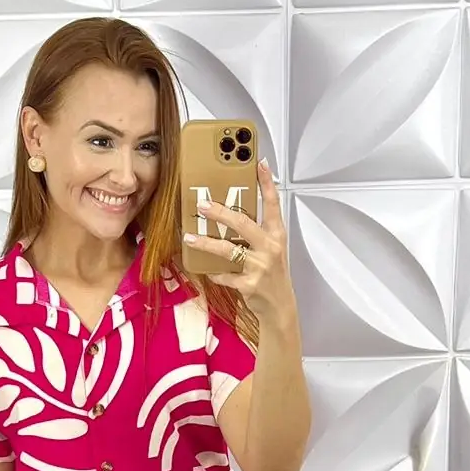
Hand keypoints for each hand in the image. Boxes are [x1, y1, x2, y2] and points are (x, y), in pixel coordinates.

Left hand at [185, 160, 296, 325]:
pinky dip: (214, 273)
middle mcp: (270, 247)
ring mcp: (260, 266)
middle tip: (202, 205)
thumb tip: (230, 215)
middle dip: (220, 212)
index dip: (266, 182)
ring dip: (206, 243)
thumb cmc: (272, 275)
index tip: (258, 163)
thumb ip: (256, 232)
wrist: (279, 307)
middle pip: (243, 223)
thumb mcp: (271, 249)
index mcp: (276, 234)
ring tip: (189, 238)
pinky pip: (224, 275)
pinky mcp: (249, 284)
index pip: (273, 203)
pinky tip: (207, 270)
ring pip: (228, 249)